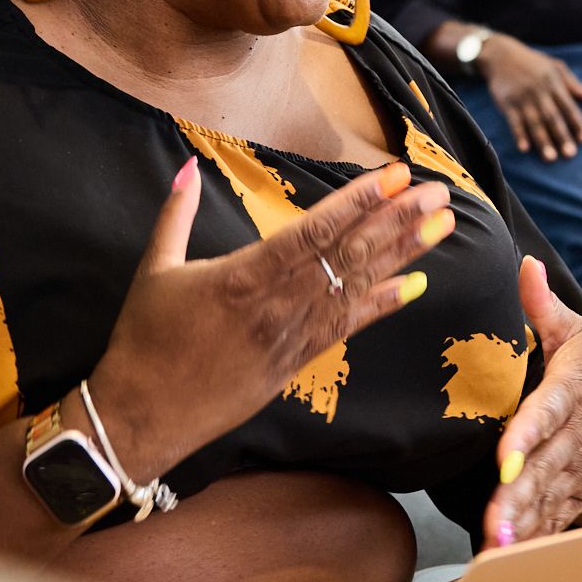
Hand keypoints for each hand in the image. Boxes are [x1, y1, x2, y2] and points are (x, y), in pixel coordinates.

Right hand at [89, 159, 452, 480]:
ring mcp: (289, 336)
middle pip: (348, 255)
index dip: (358, 202)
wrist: (140, 416)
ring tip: (442, 227)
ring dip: (403, 255)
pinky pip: (347, 328)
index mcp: (241, 275)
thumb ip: (176, 213)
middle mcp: (275, 305)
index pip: (313, 231)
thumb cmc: (143, 339)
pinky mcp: (294, 363)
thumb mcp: (154, 269)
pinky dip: (383, 304)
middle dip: (398, 221)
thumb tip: (188, 165)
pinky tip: (415, 284)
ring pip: (357, 287)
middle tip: (439, 193)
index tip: (394, 175)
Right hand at [480, 36, 581, 161]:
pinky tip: (525, 148)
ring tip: (551, 158)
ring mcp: (522, 98)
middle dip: (562, 136)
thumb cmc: (533, 63)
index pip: (569, 107)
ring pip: (535, 123)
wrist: (501, 55)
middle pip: (553, 117)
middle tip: (570, 155)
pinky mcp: (507, 103)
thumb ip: (575, 85)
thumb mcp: (556, 68)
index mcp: (554, 83)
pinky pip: (514, 122)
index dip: (577, 123)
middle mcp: (539, 92)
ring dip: (543, 141)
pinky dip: (519, 135)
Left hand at [483, 257, 581, 547]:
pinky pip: (561, 514)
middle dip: (521, 495)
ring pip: (554, 495)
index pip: (547, 411)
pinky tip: (511, 557)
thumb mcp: (578, 330)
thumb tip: (523, 263)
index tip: (506, 457)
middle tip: (494, 521)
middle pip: (547, 465)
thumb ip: (542, 305)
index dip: (527, 435)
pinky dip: (538, 537)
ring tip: (498, 547)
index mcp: (574, 388)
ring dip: (527, 522)